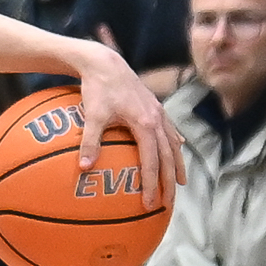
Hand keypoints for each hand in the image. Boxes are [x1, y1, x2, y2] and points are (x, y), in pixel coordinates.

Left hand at [71, 40, 184, 210]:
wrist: (104, 62)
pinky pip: (169, 130)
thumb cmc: (96, 89)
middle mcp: (157, 119)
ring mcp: (158, 112)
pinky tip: (177, 149)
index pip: (152, 161)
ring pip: (173, 144)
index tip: (151, 203)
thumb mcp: (92, 116)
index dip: (152, 184)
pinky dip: (174, 143)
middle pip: (168, 157)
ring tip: (181, 183)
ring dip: (177, 165)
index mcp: (145, 124)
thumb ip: (89, 141)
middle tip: (169, 203)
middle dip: (170, 182)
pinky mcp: (154, 106)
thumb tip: (83, 168)